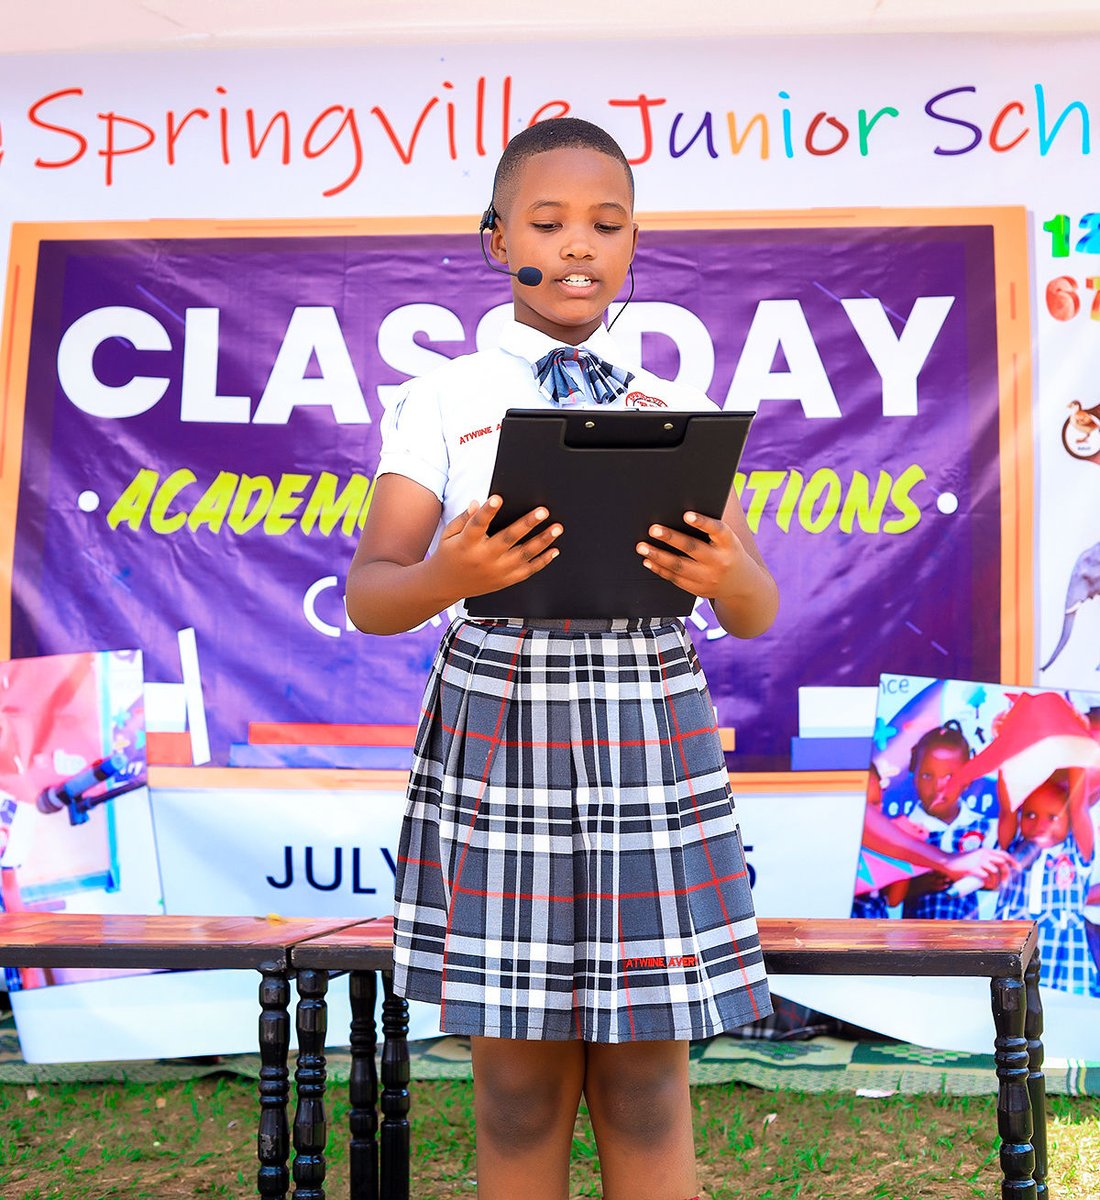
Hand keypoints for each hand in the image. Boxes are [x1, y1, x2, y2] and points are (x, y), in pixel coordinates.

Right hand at [430, 496, 561, 599]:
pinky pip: (527, 571)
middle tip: (542, 511)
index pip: (477, 524)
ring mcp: (496, 571)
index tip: (498, 498)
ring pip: (523, 555)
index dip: (488, 511)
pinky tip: (554, 550)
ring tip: (557, 528)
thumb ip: (464, 518)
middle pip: (507, 539)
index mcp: (467, 543)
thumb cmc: (449, 554)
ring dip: (542, 541)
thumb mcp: (449, 534)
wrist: (446, 586)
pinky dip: (543, 561)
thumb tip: (478, 503)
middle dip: (526, 524)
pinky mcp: (505, 580)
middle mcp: (483, 558)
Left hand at [636, 511, 748, 598]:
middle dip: (670, 538)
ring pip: (679, 565)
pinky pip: (675, 578)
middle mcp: (720, 561)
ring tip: (641, 546)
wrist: (742, 584)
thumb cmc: (728, 551)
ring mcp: (709, 578)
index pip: (718, 530)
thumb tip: (679, 513)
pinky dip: (660, 569)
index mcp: (729, 544)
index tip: (686, 514)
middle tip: (652, 529)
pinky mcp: (698, 589)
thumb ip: (709, 528)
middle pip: (692, 548)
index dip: (702, 522)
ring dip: (658, 555)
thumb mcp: (727, 539)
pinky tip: (648, 560)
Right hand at [941, 846, 1016, 886]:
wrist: (946, 862)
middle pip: (1003, 863)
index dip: (1013, 861)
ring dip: (996, 881)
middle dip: (1006, 874)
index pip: (1004, 854)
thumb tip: (997, 874)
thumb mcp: (974, 857)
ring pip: (995, 872)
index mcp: (984, 851)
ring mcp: (978, 861)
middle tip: (1004, 882)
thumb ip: (985, 861)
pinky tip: (985, 885)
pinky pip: (986, 878)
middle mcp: (983, 854)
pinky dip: (988, 884)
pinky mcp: (973, 869)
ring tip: (992, 885)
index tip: (1018, 868)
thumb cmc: (960, 862)